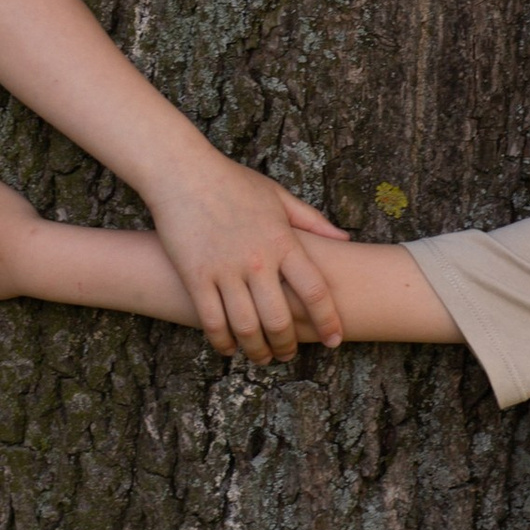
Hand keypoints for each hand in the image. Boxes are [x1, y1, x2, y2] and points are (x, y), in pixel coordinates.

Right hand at [144, 151, 347, 363]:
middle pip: (281, 319)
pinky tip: (228, 348)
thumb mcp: (279, 196)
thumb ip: (313, 221)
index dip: (328, 321)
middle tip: (288, 355)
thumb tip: (346, 239)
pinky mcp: (196, 277)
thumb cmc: (232, 182)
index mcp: (283, 241)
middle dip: (288, 345)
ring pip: (247, 327)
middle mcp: (258, 260)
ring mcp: (226, 270)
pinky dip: (223, 342)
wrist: (183, 172)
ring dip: (257, 351)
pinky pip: (213, 321)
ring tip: (261, 357)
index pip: (315, 291)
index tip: (333, 340)